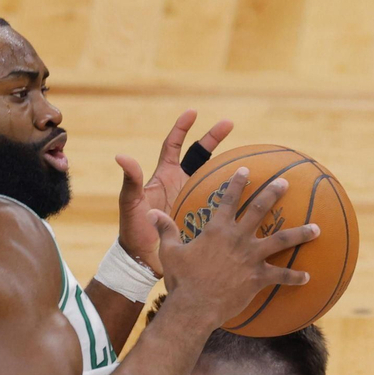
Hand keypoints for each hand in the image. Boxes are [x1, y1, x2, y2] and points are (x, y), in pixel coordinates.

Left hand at [116, 109, 233, 274]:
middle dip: (213, 138)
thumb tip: (122, 156)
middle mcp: (182, 185)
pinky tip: (252, 194)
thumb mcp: (131, 205)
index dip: (182, 128)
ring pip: (216, 178)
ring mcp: (195, 200)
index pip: (174, 146)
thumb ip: (130, 181)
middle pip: (200, 155)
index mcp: (165, 177)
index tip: (193, 112)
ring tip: (248, 156)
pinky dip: (235, 197)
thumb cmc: (134, 232)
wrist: (145, 262)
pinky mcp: (204, 217)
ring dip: (230, 167)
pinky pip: (222, 204)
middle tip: (229, 123)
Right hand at [151, 168, 318, 325]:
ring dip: (301, 233)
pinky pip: (282, 276)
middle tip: (285, 182)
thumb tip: (152, 213)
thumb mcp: (170, 252)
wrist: (194, 306)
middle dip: (274, 192)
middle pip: (260, 209)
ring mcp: (251, 257)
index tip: (246, 170)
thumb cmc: (181, 280)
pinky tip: (308, 277)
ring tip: (317, 228)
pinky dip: (295, 277)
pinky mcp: (258, 278)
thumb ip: (166, 230)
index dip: (237, 182)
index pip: (229, 198)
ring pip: (282, 239)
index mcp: (217, 229)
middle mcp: (238, 238)